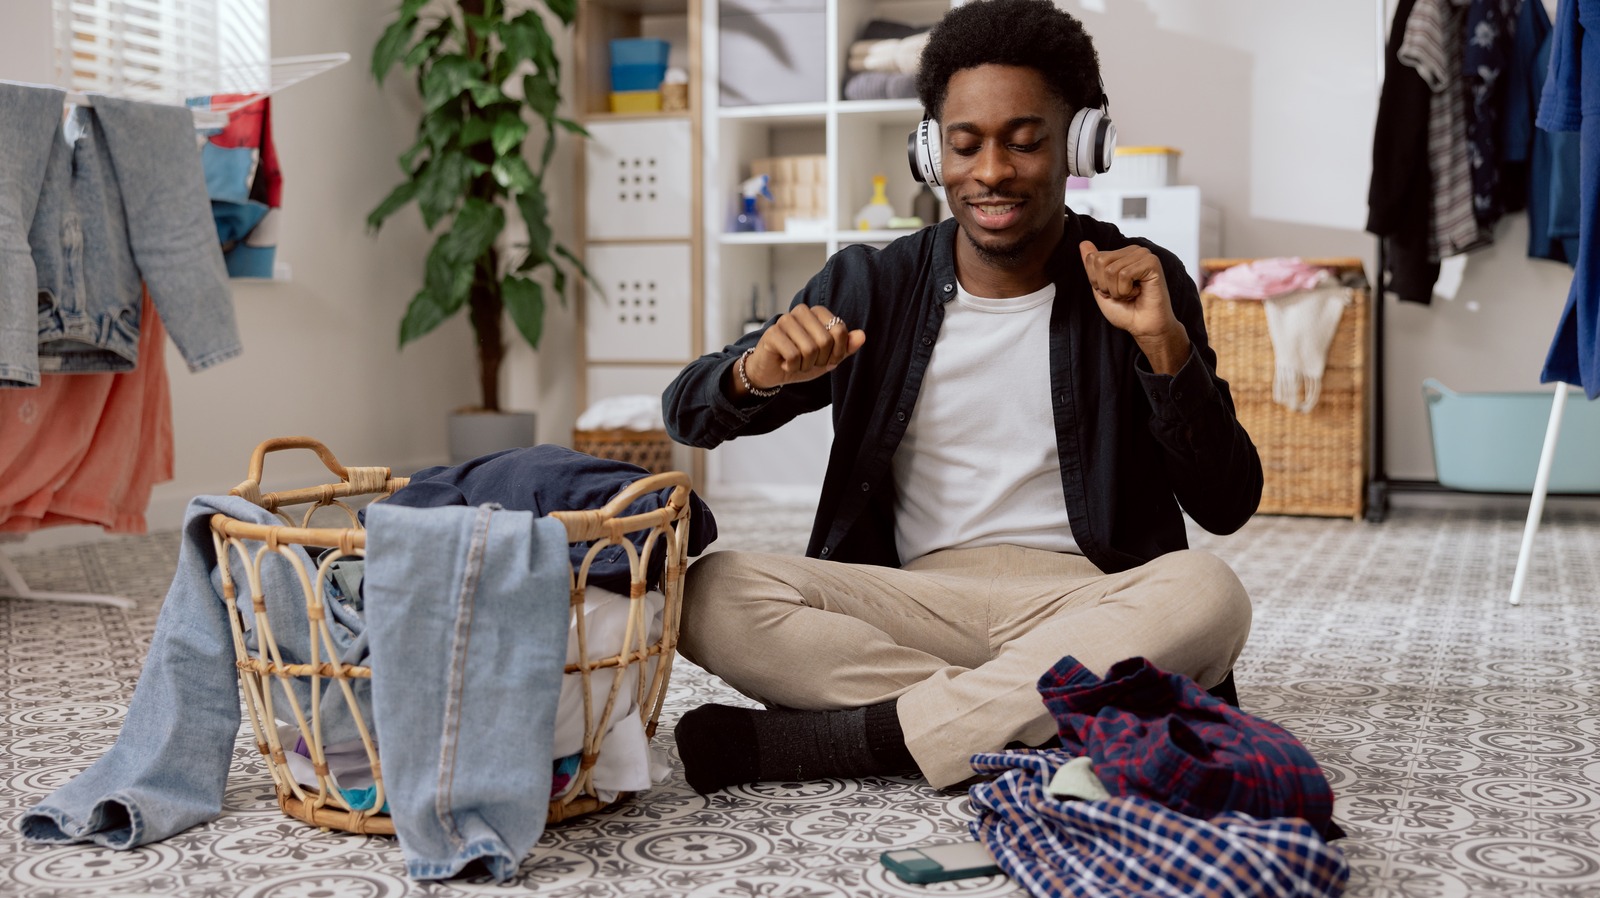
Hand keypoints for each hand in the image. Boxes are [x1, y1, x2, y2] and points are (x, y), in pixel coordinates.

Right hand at [738, 304, 866, 395]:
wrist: (772, 372)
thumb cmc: (801, 361)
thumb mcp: (828, 357)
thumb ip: (846, 347)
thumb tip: (862, 336)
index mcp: (818, 312)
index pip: (840, 330)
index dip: (837, 352)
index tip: (826, 359)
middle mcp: (801, 311)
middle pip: (825, 340)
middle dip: (820, 360)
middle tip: (808, 362)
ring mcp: (785, 320)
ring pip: (809, 349)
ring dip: (805, 365)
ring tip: (796, 363)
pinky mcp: (772, 333)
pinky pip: (793, 355)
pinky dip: (792, 367)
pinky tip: (785, 364)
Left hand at [1078, 240, 1190, 373]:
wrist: (1144, 327)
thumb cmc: (1125, 310)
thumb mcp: (1100, 288)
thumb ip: (1092, 266)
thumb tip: (1084, 242)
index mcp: (1121, 254)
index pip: (1092, 258)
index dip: (1096, 281)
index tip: (1113, 290)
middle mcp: (1133, 250)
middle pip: (1100, 262)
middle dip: (1105, 285)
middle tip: (1123, 294)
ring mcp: (1144, 255)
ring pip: (1111, 270)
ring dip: (1117, 290)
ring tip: (1131, 294)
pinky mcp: (1152, 263)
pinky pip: (1124, 274)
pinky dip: (1126, 290)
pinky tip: (1138, 292)